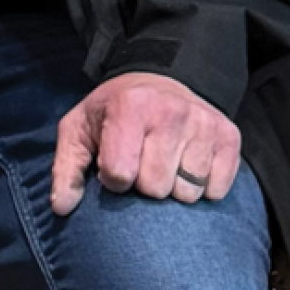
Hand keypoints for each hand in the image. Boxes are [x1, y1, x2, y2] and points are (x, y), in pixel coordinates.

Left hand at [50, 72, 241, 214]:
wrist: (157, 80)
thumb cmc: (111, 113)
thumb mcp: (77, 131)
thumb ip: (66, 169)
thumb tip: (61, 208)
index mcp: (130, 108)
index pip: (120, 174)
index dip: (112, 180)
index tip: (113, 166)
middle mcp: (171, 112)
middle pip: (156, 187)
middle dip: (143, 186)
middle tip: (141, 166)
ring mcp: (204, 124)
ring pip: (188, 191)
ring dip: (173, 188)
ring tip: (163, 165)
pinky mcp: (229, 136)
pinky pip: (217, 188)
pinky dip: (202, 188)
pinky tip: (187, 168)